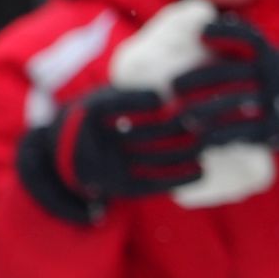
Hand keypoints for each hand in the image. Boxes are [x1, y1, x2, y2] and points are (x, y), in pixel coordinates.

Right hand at [16, 85, 203, 223]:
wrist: (73, 153)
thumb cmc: (99, 116)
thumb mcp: (105, 97)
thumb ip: (131, 94)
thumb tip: (172, 91)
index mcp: (89, 113)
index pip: (113, 104)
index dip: (137, 100)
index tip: (161, 96)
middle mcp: (96, 142)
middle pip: (141, 133)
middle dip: (174, 125)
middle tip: (199, 119)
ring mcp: (108, 167)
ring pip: (152, 158)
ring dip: (184, 150)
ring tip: (206, 143)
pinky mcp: (120, 187)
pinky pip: (153, 183)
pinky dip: (179, 177)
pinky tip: (201, 170)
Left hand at [172, 16, 278, 163]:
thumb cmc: (256, 71)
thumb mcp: (251, 52)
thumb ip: (229, 37)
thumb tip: (197, 20)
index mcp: (266, 55)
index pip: (249, 38)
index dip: (227, 32)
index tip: (201, 33)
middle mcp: (274, 75)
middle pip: (235, 74)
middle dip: (201, 78)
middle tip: (173, 85)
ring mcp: (275, 102)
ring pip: (240, 103)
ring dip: (209, 109)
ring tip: (183, 114)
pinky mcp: (274, 129)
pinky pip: (248, 132)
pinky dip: (223, 134)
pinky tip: (201, 137)